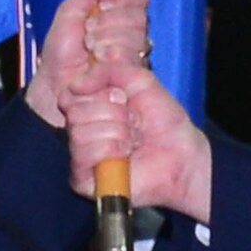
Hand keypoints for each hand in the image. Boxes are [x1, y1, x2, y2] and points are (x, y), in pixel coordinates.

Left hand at [25, 0, 149, 127]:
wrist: (55, 84)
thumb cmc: (61, 52)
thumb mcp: (68, 12)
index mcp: (118, 15)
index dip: (121, 2)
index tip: (101, 9)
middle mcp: (131, 33)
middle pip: (139, 17)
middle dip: (108, 24)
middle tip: (89, 36)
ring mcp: (135, 55)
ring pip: (136, 37)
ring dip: (106, 42)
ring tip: (90, 53)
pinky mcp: (135, 75)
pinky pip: (132, 58)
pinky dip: (110, 59)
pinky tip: (97, 65)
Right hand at [63, 64, 211, 221]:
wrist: (181, 152)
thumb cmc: (162, 120)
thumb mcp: (138, 80)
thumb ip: (106, 71)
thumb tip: (75, 84)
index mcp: (88, 108)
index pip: (68, 94)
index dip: (97, 92)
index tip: (122, 97)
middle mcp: (81, 131)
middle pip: (75, 113)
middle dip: (113, 113)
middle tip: (134, 120)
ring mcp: (81, 156)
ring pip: (80, 133)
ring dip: (117, 132)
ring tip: (134, 138)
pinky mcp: (83, 179)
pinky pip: (84, 155)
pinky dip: (112, 149)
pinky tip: (127, 153)